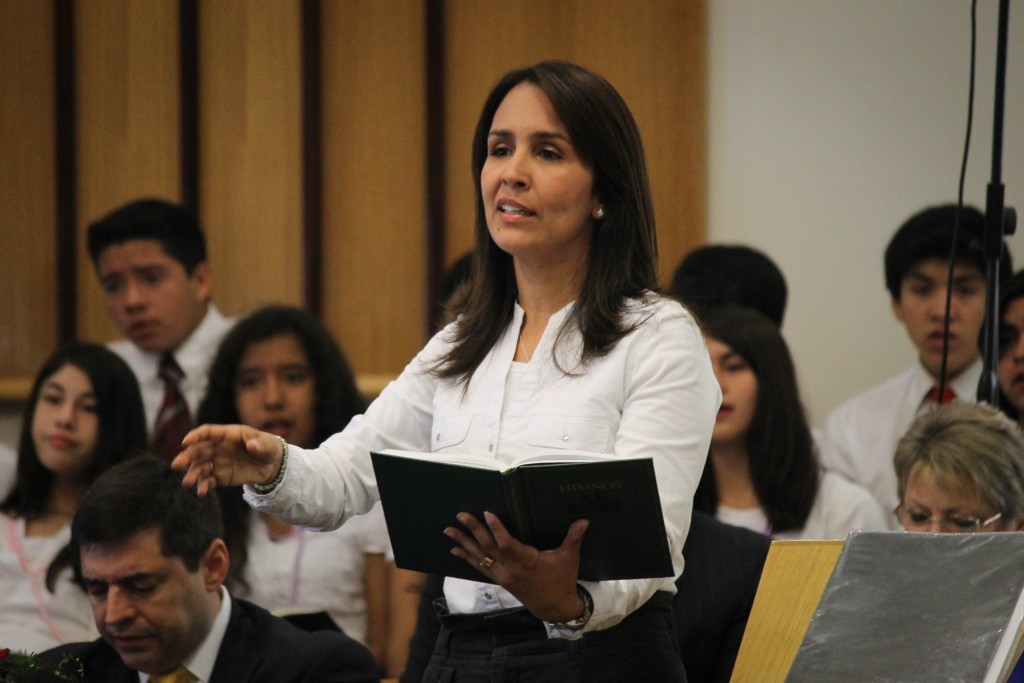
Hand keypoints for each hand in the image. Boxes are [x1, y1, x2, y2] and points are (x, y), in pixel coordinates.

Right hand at [171, 424, 284, 495]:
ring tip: (187, 483)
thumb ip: (259, 444)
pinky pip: (208, 481)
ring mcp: (216, 462)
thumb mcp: (267, 444)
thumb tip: (252, 445)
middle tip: (176, 465)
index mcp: (226, 435)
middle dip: (186, 457)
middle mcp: (217, 448)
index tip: (185, 442)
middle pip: (197, 451)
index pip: (207, 432)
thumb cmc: (267, 447)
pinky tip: (201, 492)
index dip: (195, 436)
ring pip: (199, 467)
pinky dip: (203, 486)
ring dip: (192, 474)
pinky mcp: (219, 477)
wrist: (271, 465)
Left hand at [445, 511, 588, 622]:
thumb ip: (574, 538)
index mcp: (527, 562)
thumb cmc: (562, 580)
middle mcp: (511, 569)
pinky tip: (455, 549)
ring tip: (449, 530)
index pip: (507, 544)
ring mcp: (503, 575)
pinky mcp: (500, 579)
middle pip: (488, 547)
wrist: (554, 608)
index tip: (487, 513)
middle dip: (473, 530)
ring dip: (464, 542)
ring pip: (479, 556)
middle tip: (461, 515)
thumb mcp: (569, 559)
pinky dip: (467, 557)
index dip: (496, 529)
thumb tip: (583, 520)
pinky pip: (479, 567)